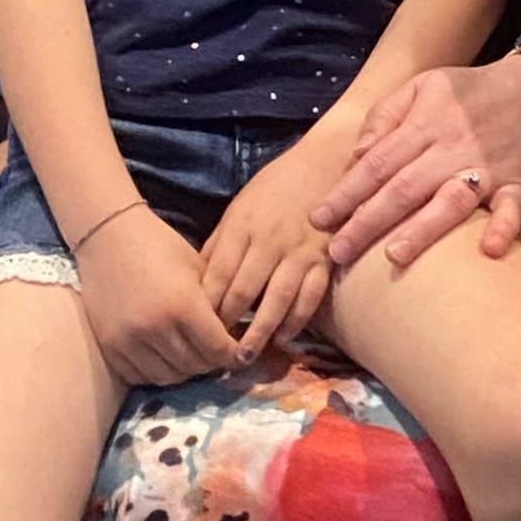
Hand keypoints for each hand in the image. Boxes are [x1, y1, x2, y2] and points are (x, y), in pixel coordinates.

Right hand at [76, 204, 241, 389]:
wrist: (108, 236)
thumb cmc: (159, 246)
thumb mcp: (197, 269)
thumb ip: (215, 305)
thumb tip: (234, 337)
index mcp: (183, 305)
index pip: (217, 348)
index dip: (233, 355)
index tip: (239, 355)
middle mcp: (155, 327)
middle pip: (195, 366)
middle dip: (211, 362)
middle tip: (216, 353)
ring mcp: (128, 340)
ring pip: (169, 377)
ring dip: (185, 370)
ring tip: (191, 355)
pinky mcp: (109, 346)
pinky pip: (140, 376)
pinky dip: (157, 371)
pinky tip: (164, 356)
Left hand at [198, 137, 350, 366]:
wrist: (327, 164)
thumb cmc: (276, 187)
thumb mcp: (240, 207)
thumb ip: (221, 244)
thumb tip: (198, 283)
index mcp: (242, 225)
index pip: (217, 274)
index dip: (204, 306)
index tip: (193, 328)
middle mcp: (269, 240)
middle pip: (242, 290)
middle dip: (226, 324)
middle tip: (213, 351)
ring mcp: (299, 251)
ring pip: (275, 299)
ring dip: (259, 331)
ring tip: (245, 356)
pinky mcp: (324, 260)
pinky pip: (309, 298)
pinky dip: (296, 321)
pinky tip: (283, 339)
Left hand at [312, 57, 520, 273]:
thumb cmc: (470, 93)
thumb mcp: (422, 86)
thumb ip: (384, 116)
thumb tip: (357, 156)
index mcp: (425, 123)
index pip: (377, 162)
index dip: (347, 192)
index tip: (319, 220)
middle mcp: (452, 147)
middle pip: (404, 188)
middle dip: (368, 221)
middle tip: (339, 252)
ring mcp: (487, 168)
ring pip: (451, 201)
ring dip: (423, 229)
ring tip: (394, 257)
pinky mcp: (520, 183)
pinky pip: (513, 208)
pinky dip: (503, 228)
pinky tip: (488, 251)